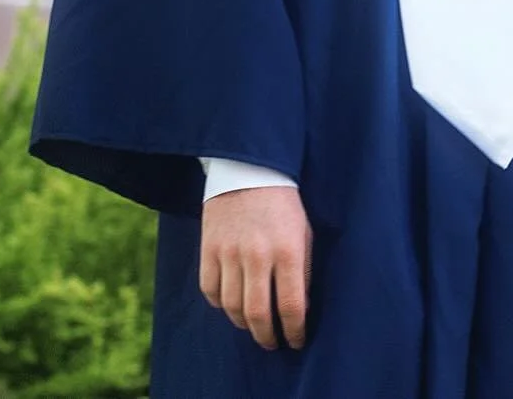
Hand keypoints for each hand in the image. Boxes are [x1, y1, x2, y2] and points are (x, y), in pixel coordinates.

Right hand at [199, 185, 312, 351]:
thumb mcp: (304, 232)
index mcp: (287, 250)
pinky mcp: (208, 248)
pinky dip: (221, 304)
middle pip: (258, 315)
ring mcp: (229, 252)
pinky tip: (232, 303)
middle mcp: (257, 255)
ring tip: (253, 325)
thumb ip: (303, 271)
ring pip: (232, 308)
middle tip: (272, 343)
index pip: (291, 307)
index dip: (294, 332)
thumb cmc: (283, 204)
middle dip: (267, 337)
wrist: (248, 169)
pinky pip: (211, 291)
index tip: (296, 340)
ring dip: (244, 324)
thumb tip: (300, 310)